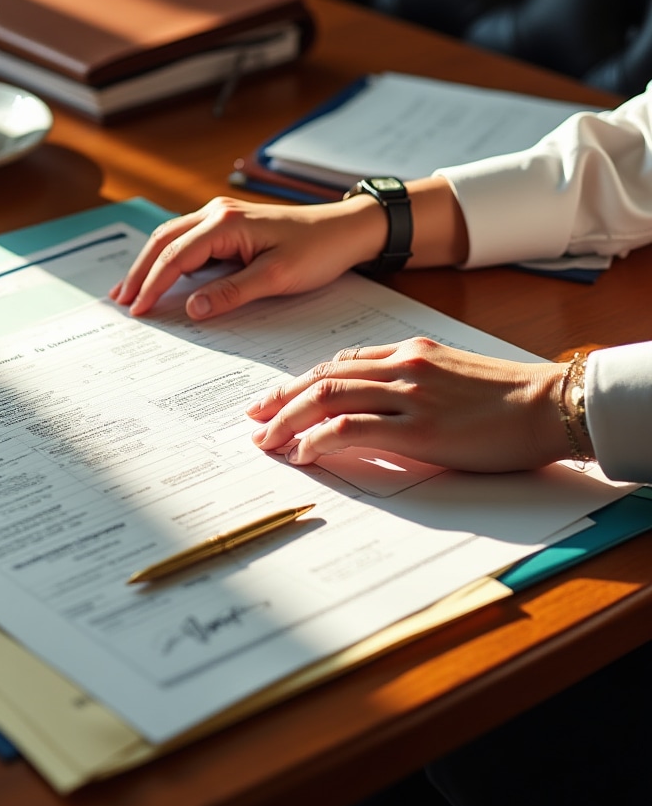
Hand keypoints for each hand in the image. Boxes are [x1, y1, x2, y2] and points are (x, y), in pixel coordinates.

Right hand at [110, 196, 385, 318]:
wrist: (346, 229)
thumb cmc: (317, 250)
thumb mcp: (276, 278)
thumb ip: (231, 293)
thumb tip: (192, 308)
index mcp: (224, 224)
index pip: (175, 257)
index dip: (153, 285)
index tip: (138, 310)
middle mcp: (216, 213)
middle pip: (163, 242)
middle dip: (139, 272)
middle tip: (121, 302)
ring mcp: (221, 216)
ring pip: (171, 238)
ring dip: (149, 264)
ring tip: (129, 290)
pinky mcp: (228, 225)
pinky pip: (188, 240)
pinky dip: (168, 259)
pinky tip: (161, 276)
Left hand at [247, 337, 570, 472]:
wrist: (551, 403)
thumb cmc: (506, 394)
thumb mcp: (451, 371)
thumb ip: (410, 379)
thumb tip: (373, 401)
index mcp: (407, 351)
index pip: (338, 363)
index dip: (300, 382)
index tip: (276, 399)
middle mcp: (401, 367)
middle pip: (322, 377)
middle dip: (281, 399)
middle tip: (254, 419)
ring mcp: (408, 396)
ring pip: (327, 397)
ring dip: (288, 420)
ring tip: (266, 441)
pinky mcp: (420, 429)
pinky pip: (353, 428)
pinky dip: (320, 439)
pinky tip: (303, 453)